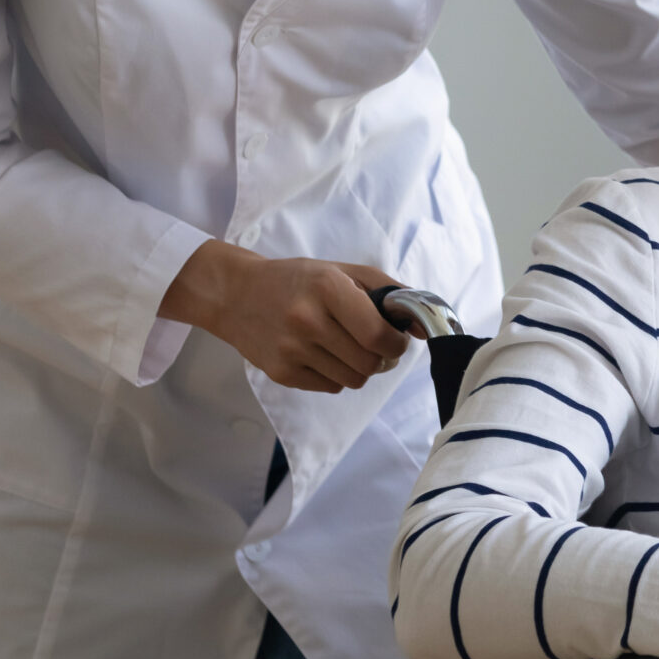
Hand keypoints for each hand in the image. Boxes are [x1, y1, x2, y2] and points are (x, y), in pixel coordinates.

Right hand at [158, 241, 409, 391]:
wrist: (235, 295)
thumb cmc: (297, 280)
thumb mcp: (342, 271)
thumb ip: (388, 292)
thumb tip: (422, 326)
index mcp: (327, 289)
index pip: (378, 336)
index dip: (397, 344)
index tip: (396, 338)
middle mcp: (307, 321)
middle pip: (370, 364)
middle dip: (383, 358)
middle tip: (377, 345)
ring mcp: (292, 351)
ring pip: (354, 380)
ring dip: (361, 368)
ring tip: (349, 348)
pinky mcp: (281, 374)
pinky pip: (331, 387)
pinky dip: (337, 375)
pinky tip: (324, 354)